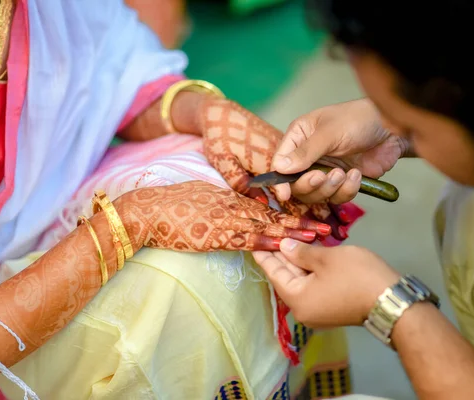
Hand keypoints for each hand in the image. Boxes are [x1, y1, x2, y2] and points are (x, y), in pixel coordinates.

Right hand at [116, 181, 327, 252]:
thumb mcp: (204, 190)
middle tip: (325, 227)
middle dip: (300, 222)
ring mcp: (224, 222)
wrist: (148, 211)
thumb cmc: (173, 200)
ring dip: (290, 234)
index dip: (291, 209)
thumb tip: (241, 200)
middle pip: (273, 216)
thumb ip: (225, 197)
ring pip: (264, 228)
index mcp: (231, 195)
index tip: (312, 211)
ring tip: (314, 238)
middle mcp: (233, 207)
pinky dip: (264, 245)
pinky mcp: (213, 238)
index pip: (267, 204)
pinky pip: (243, 241)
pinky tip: (282, 249)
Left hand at [253, 239, 399, 327]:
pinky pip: (312, 285)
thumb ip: (302, 252)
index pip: (274, 273)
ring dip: (296, 260)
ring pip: (301, 280)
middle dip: (280, 255)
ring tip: (287, 237)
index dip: (264, 254)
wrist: (391, 299)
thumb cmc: (357, 276)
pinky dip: (309, 269)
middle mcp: (303, 309)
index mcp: (297, 299)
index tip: (253, 240)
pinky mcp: (331, 307)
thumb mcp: (327, 258)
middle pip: (286, 277)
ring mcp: (318, 310)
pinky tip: (308, 252)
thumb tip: (284, 247)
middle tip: (270, 233)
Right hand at [272, 99, 411, 203]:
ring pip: (316, 195)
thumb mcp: (330, 132)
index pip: (280, 163)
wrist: (392, 128)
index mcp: (299, 138)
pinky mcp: (343, 182)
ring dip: (330, 188)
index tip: (284, 194)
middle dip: (310, 184)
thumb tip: (281, 167)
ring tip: (344, 173)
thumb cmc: (358, 119)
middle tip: (323, 176)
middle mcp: (308, 157)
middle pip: (296, 184)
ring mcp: (326, 171)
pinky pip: (337, 197)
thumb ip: (306, 151)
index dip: (280, 181)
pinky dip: (347, 190)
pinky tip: (357, 175)